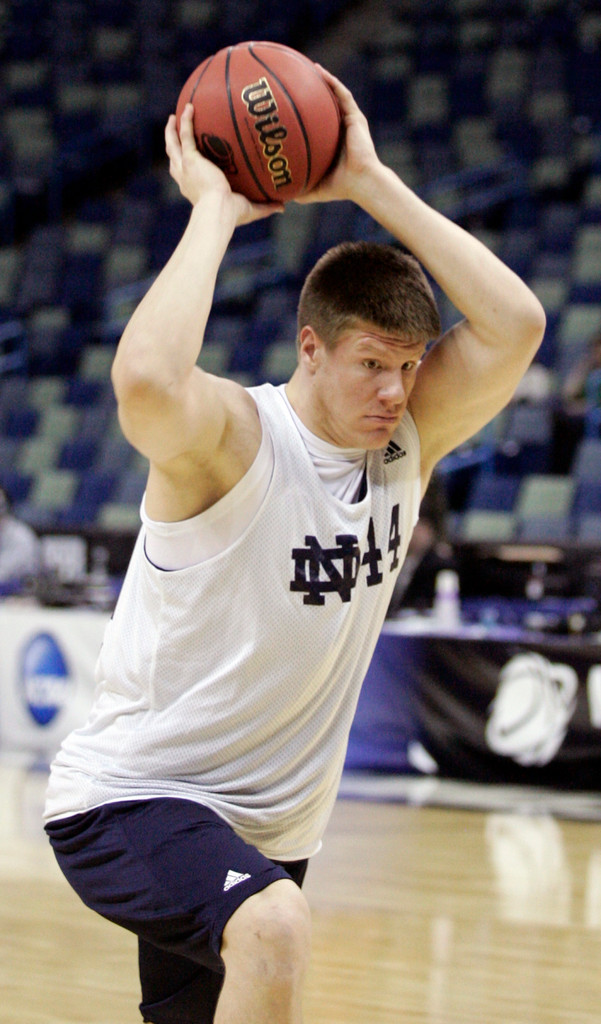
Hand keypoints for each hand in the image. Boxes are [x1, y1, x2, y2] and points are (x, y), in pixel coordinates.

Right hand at [165, 104, 283, 225]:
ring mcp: (186, 168)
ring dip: (172, 131)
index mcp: (194, 189)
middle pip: (174, 158)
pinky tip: (190, 107)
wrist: (218, 213)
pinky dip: (186, 121)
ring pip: (173, 145)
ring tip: (174, 117)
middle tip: (173, 132)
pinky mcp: (191, 160)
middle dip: (172, 144)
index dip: (184, 166)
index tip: (189, 159)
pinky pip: (186, 135)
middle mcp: (186, 179)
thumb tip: (283, 207)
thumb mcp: (249, 210)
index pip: (185, 176)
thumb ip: (265, 206)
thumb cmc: (231, 216)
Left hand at [295, 69, 380, 205]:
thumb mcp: (313, 189)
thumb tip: (278, 196)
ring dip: (322, 80)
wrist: (362, 183)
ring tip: (308, 67)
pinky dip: (332, 82)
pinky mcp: (356, 118)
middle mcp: (340, 129)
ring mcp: (349, 122)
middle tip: (295, 80)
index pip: (316, 123)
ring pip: (334, 95)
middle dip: (312, 91)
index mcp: (331, 142)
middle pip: (324, 105)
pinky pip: (343, 95)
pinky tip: (319, 71)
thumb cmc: (341, 188)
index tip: (287, 105)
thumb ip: (298, 190)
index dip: (303, 112)